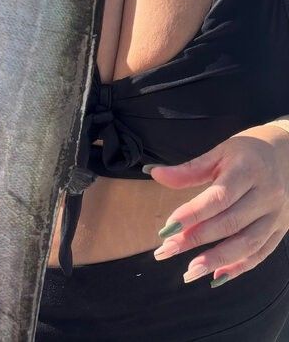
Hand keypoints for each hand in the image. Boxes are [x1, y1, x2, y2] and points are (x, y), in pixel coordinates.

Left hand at [146, 124, 288, 285]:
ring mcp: (277, 215)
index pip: (218, 198)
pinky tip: (216, 277)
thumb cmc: (247, 152)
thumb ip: (189, 169)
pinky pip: (261, 253)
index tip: (167, 228)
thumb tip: (154, 174)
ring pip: (247, 244)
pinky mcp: (282, 229)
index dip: (192, 214)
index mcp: (248, 170)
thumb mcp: (220, 152)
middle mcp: (266, 194)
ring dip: (217, 261)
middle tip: (167, 250)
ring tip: (189, 272)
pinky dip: (239, 268)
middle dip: (196, 240)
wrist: (288, 152)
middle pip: (230, 223)